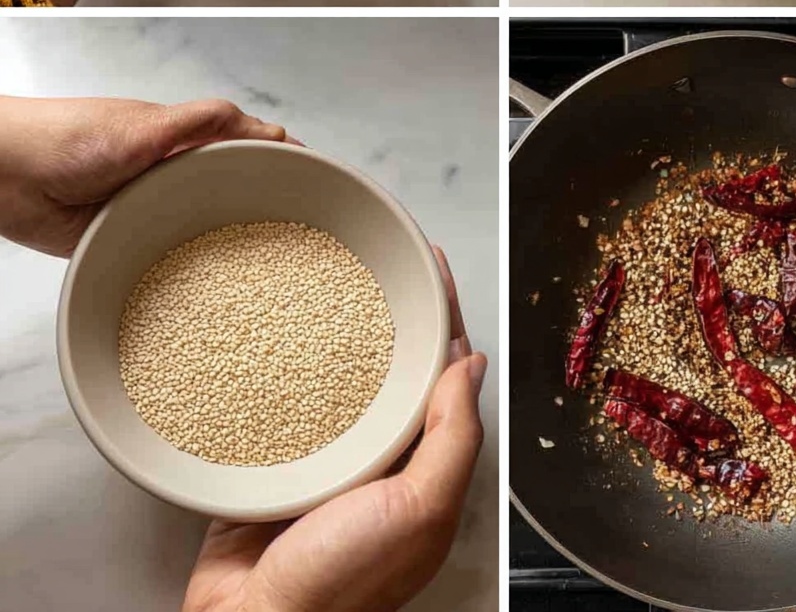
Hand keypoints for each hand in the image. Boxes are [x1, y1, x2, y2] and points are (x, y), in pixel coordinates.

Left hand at [0, 96, 288, 256]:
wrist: (7, 176)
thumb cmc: (69, 139)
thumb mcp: (146, 126)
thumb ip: (202, 123)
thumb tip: (267, 127)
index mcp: (180, 140)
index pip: (242, 146)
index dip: (277, 160)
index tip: (315, 176)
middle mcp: (170, 174)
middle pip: (228, 190)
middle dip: (261, 207)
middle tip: (303, 234)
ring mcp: (150, 210)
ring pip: (200, 227)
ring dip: (226, 244)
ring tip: (270, 271)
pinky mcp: (126, 242)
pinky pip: (166, 258)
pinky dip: (189, 271)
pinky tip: (213, 290)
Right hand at [183, 248, 485, 611]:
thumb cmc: (343, 585)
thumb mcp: (422, 509)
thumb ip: (453, 439)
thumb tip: (472, 366)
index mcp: (422, 463)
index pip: (443, 371)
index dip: (443, 316)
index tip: (434, 269)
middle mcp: (380, 455)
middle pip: (394, 365)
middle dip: (393, 312)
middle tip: (384, 260)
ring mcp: (329, 456)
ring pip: (342, 377)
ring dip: (341, 331)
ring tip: (336, 279)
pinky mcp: (278, 459)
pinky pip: (288, 401)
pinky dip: (288, 366)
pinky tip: (283, 333)